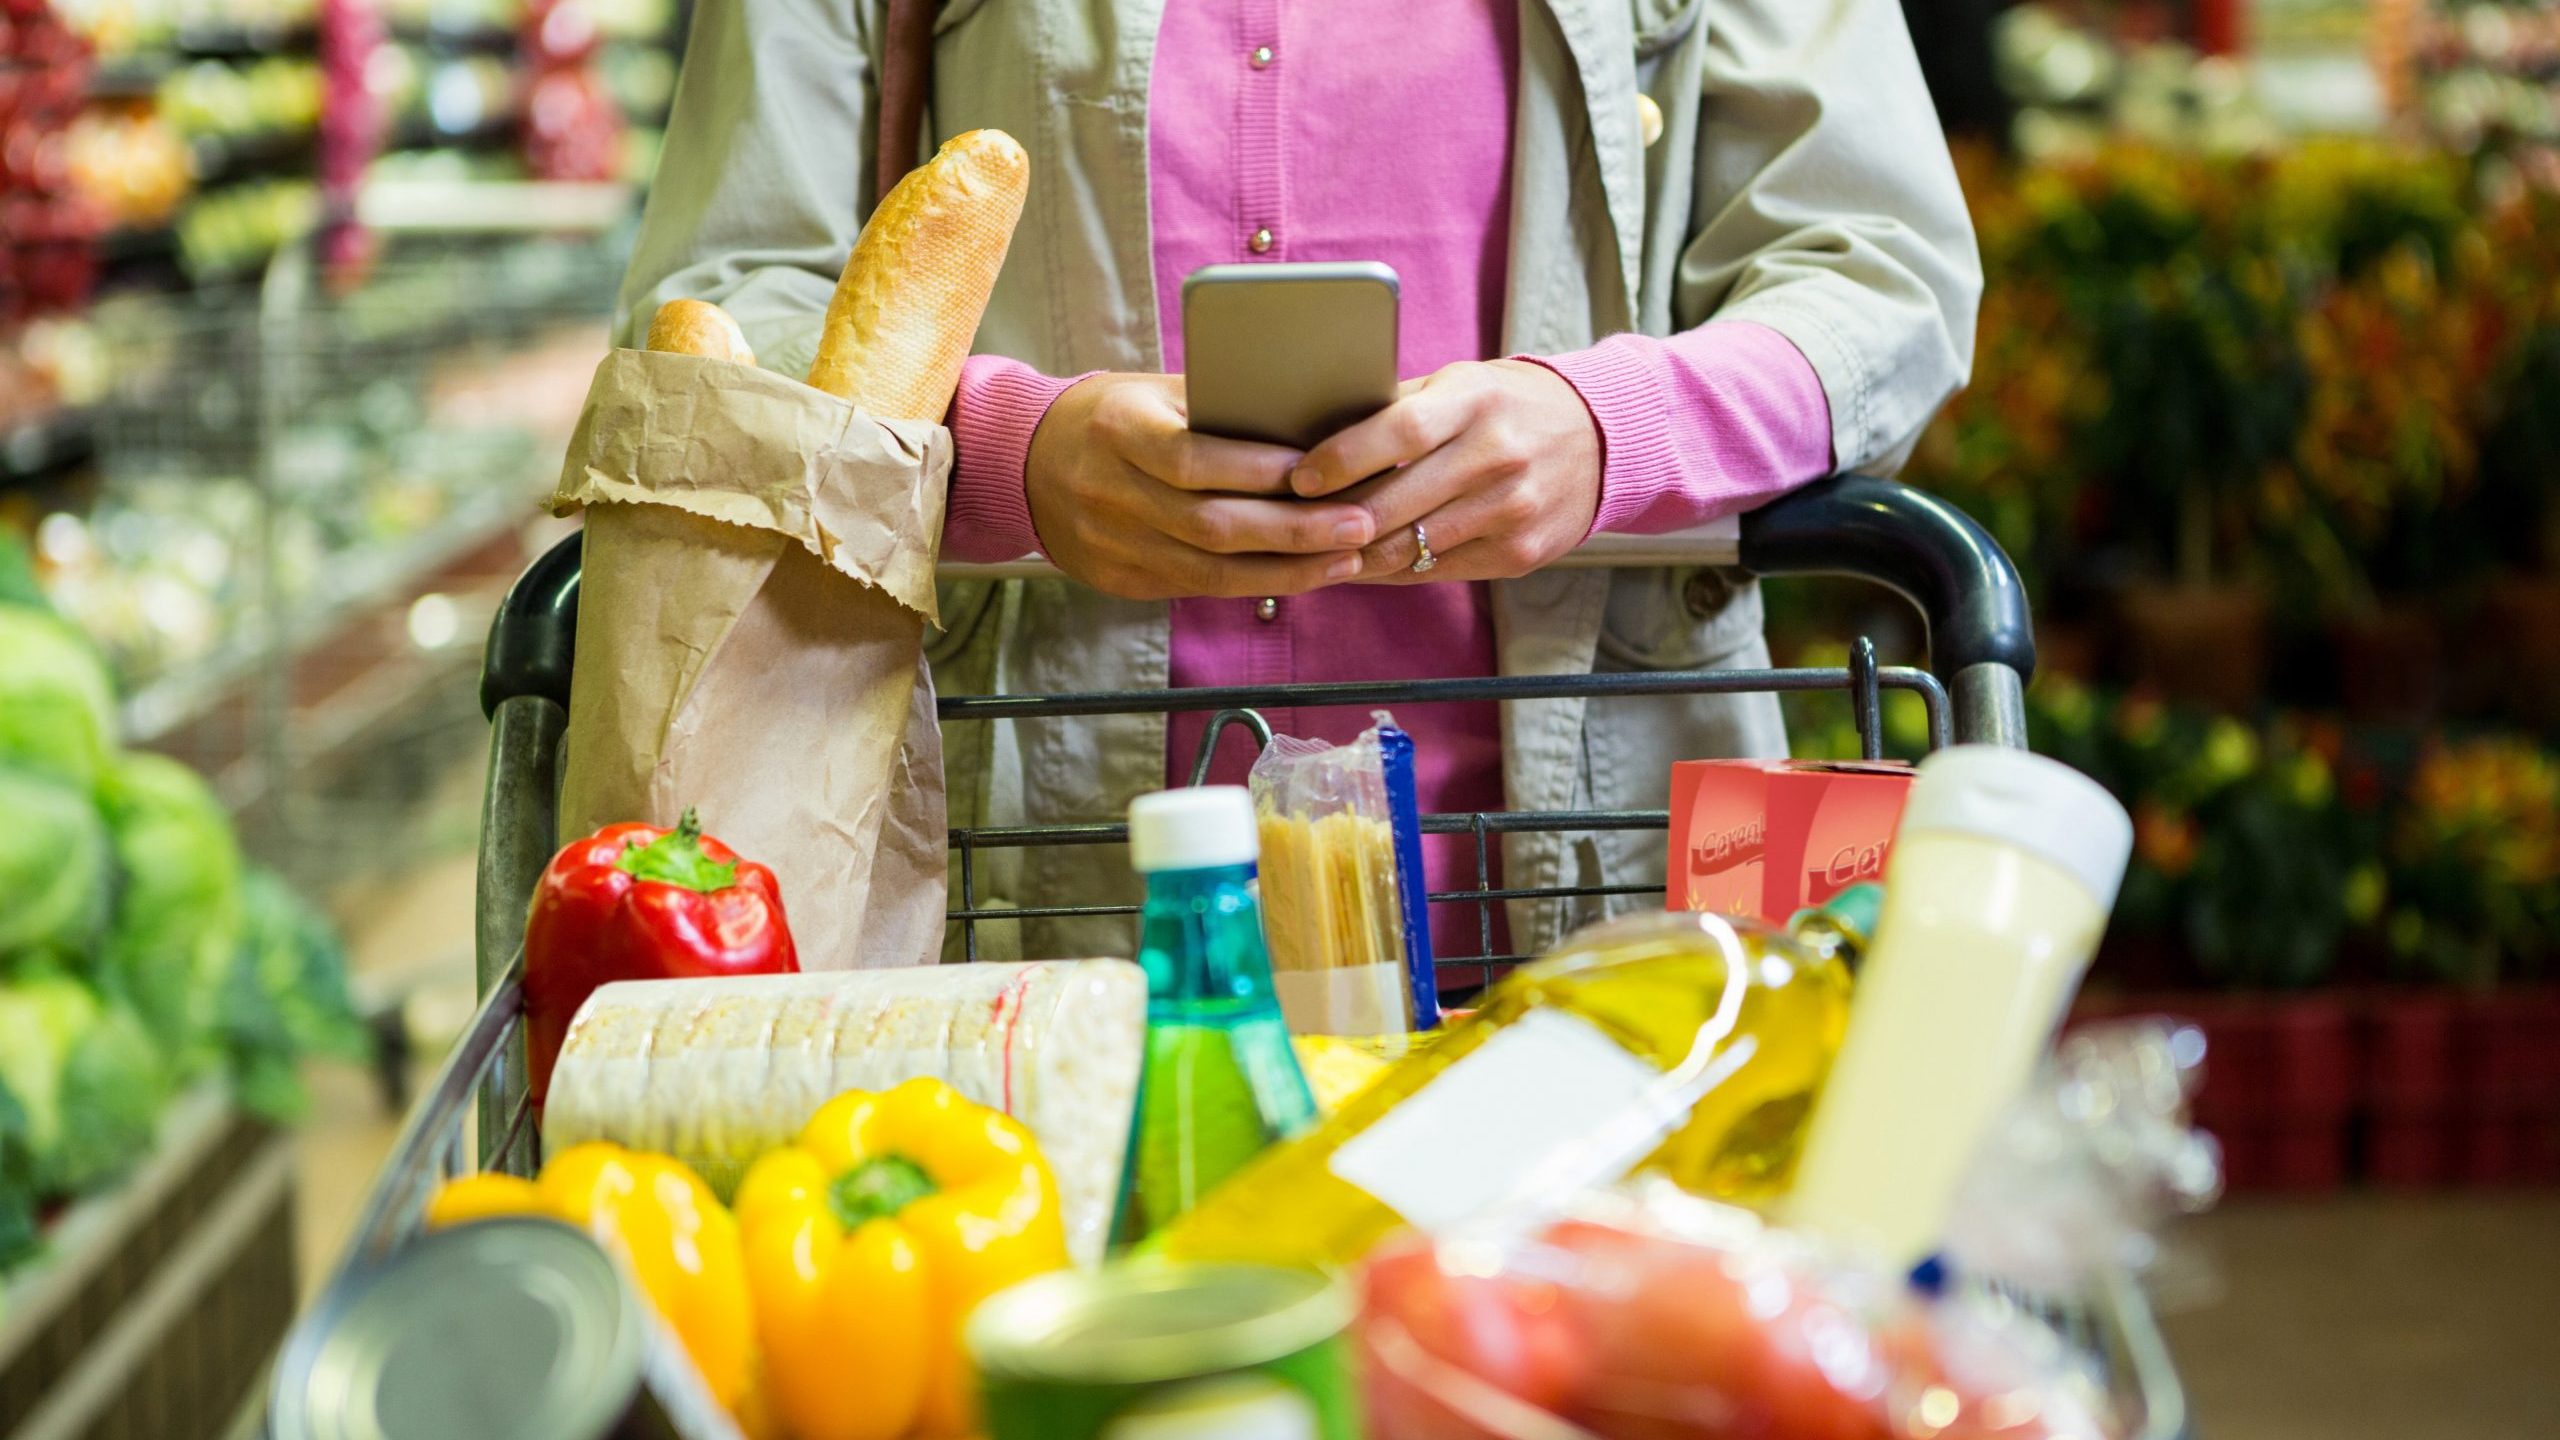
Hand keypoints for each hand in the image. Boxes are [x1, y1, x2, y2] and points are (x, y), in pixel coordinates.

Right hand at [1025, 373, 1377, 599]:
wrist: (1025, 463)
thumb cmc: (1112, 416)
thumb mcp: (1154, 394)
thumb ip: (1217, 408)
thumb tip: (1308, 422)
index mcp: (1118, 429)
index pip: (1192, 459)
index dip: (1257, 471)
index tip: (1320, 470)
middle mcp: (1109, 492)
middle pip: (1210, 523)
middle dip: (1294, 530)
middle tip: (1359, 525)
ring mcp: (1111, 544)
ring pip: (1210, 570)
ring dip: (1288, 569)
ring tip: (1347, 559)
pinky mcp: (1119, 579)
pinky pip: (1197, 587)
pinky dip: (1255, 583)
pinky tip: (1302, 575)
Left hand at [1289, 360, 1600, 581]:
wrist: (1601, 438)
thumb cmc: (1506, 406)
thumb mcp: (1459, 385)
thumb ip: (1396, 407)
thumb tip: (1312, 432)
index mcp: (1475, 401)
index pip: (1398, 432)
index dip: (1342, 459)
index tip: (1300, 478)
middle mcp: (1497, 455)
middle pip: (1396, 503)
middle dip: (1334, 522)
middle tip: (1290, 527)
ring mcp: (1512, 509)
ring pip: (1411, 548)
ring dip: (1355, 555)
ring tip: (1313, 552)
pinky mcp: (1519, 552)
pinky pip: (1437, 570)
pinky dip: (1393, 571)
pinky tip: (1362, 564)